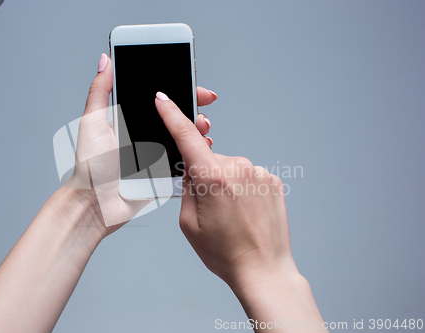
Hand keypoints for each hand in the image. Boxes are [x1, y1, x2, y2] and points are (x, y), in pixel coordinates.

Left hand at [65, 54, 217, 235]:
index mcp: (130, 119)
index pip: (159, 99)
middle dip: (194, 108)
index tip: (194, 84)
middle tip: (203, 106)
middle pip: (176, 116)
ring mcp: (156, 153)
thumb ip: (100, 91)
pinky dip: (195, 153)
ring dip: (198, 130)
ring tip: (203, 128)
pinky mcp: (163, 173)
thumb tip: (105, 60)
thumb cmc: (90, 165)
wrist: (95, 203)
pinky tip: (200, 148)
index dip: (178, 89)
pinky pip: (183, 160)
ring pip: (183, 137)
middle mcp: (145, 134)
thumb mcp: (93, 122)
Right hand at [155, 92, 326, 331]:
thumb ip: (187, 187)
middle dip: (203, 175)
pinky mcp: (271, 179)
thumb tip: (190, 167)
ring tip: (231, 214)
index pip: (186, 136)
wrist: (264, 269)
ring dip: (224, 183)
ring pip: (228, 167)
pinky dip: (241, 187)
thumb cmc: (226, 253)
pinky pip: (246, 175)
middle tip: (210, 206)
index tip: (163, 100)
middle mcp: (238, 167)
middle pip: (208, 158)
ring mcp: (258, 172)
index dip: (172, 114)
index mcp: (212, 177)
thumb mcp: (189, 223)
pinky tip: (244, 210)